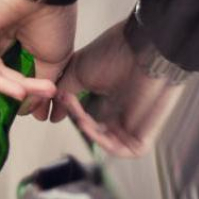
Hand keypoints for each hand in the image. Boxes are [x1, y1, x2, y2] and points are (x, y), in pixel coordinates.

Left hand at [0, 0, 76, 107]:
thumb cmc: (54, 15)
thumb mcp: (50, 59)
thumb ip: (37, 86)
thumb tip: (32, 109)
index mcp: (6, 40)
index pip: (2, 76)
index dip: (17, 96)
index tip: (38, 111)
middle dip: (20, 94)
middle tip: (42, 104)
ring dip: (18, 88)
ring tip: (43, 93)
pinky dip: (1, 82)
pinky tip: (21, 90)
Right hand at [51, 20, 184, 156]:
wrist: (144, 48)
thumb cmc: (117, 52)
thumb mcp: (80, 71)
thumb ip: (65, 92)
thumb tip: (54, 113)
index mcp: (111, 98)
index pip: (89, 117)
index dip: (71, 111)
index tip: (58, 100)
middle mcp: (122, 112)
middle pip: (95, 130)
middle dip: (78, 119)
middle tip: (66, 102)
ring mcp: (133, 124)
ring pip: (105, 142)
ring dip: (87, 130)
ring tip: (78, 116)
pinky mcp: (144, 135)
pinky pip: (121, 149)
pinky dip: (102, 142)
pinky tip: (89, 126)